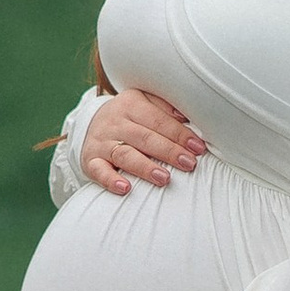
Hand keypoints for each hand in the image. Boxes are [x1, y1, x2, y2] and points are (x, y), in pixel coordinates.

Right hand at [80, 86, 206, 194]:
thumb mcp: (145, 102)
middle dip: (169, 151)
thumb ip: (166, 107)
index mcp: (131, 104)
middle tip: (189, 164)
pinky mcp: (90, 160)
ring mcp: (102, 142)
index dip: (180, 134)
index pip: (158, 120)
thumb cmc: (130, 116)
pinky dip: (110, 180)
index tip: (198, 148)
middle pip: (144, 137)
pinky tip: (125, 188)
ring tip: (164, 178)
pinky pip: (99, 171)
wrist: (92, 123)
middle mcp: (115, 122)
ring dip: (145, 167)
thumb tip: (187, 116)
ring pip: (124, 154)